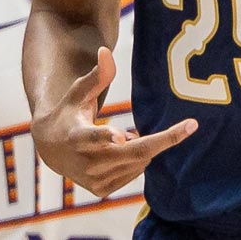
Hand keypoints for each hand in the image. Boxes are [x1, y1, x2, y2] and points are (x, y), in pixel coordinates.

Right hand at [31, 47, 197, 195]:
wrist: (50, 149)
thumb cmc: (69, 113)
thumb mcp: (78, 92)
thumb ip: (96, 75)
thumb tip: (105, 50)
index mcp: (76, 137)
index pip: (93, 138)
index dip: (107, 137)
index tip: (121, 135)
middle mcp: (85, 163)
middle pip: (134, 152)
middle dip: (164, 139)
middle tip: (191, 125)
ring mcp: (94, 180)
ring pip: (138, 162)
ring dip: (145, 146)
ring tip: (126, 135)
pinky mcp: (101, 190)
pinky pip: (134, 173)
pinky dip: (138, 159)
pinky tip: (123, 149)